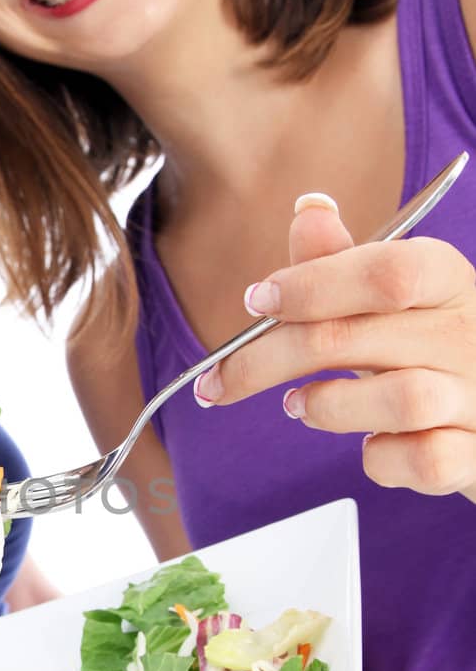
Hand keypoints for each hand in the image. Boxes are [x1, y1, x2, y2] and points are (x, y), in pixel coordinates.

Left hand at [194, 194, 475, 500]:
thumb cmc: (429, 348)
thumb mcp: (392, 298)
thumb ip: (344, 262)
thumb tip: (310, 209)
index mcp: (446, 281)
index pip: (385, 271)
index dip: (312, 284)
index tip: (256, 301)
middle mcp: (468, 334)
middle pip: (358, 337)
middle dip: (269, 359)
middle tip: (218, 379)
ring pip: (404, 400)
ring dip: (330, 406)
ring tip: (298, 406)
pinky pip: (426, 461)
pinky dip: (383, 461)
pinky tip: (368, 448)